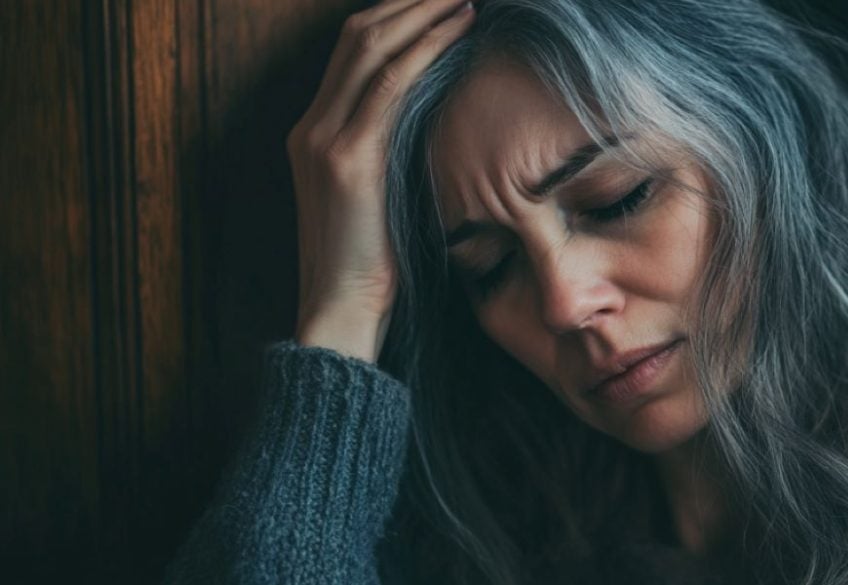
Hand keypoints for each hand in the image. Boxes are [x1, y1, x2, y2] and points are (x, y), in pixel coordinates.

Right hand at [287, 0, 475, 361]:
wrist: (340, 310)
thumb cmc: (370, 266)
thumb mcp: (377, 197)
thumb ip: (388, 152)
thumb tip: (434, 118)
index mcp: (313, 133)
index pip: (351, 51)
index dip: (394, 16)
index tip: (435, 2)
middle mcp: (311, 126)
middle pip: (356, 35)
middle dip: (408, 1)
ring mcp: (324, 139)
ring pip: (371, 47)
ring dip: (422, 13)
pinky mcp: (348, 158)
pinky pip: (390, 84)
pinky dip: (426, 48)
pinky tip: (457, 31)